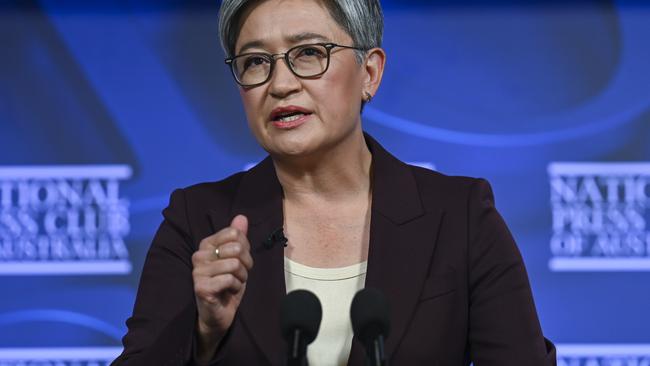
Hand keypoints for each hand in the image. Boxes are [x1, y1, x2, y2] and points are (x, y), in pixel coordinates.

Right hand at [191, 214, 252, 358]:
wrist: (218, 314)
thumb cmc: (228, 285)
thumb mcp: (237, 259)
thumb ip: (239, 238)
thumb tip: (242, 217)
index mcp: (207, 244)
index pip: (235, 234)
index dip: (245, 248)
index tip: (241, 261)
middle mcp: (199, 255)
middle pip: (237, 248)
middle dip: (246, 264)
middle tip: (239, 275)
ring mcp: (198, 271)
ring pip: (235, 264)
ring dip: (241, 277)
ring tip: (233, 284)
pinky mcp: (201, 287)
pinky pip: (230, 279)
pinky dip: (236, 287)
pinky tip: (228, 292)